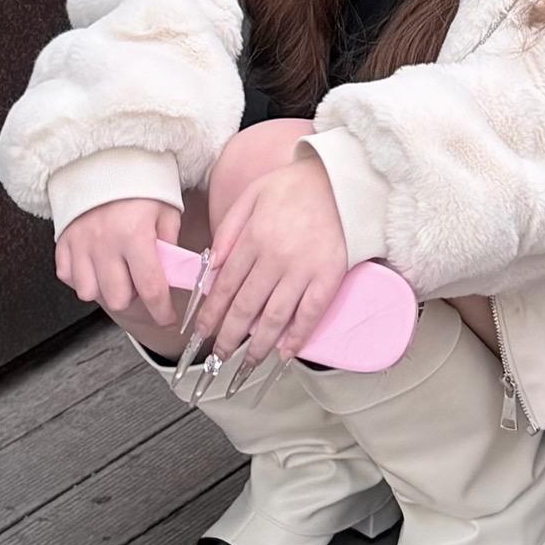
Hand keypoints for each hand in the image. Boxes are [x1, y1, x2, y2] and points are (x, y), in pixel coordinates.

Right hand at [53, 196, 182, 324]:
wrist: (105, 157)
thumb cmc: (140, 183)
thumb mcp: (166, 209)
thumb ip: (170, 243)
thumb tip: (175, 272)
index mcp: (135, 235)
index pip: (151, 288)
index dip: (162, 310)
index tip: (168, 317)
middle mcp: (105, 243)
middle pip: (117, 298)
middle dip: (132, 297)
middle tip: (139, 283)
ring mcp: (81, 243)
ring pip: (89, 292)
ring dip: (105, 288)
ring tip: (115, 272)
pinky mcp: (64, 241)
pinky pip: (67, 276)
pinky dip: (80, 276)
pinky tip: (94, 264)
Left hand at [192, 151, 348, 365]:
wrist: (343, 179)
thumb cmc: (297, 184)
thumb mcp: (253, 193)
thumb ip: (229, 227)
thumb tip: (211, 263)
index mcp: (253, 237)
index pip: (225, 285)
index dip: (211, 313)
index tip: (201, 333)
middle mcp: (275, 257)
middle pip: (245, 306)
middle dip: (228, 337)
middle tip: (218, 358)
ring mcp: (303, 269)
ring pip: (274, 316)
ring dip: (258, 346)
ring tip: (247, 365)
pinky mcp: (329, 275)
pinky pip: (310, 312)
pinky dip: (298, 336)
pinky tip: (286, 352)